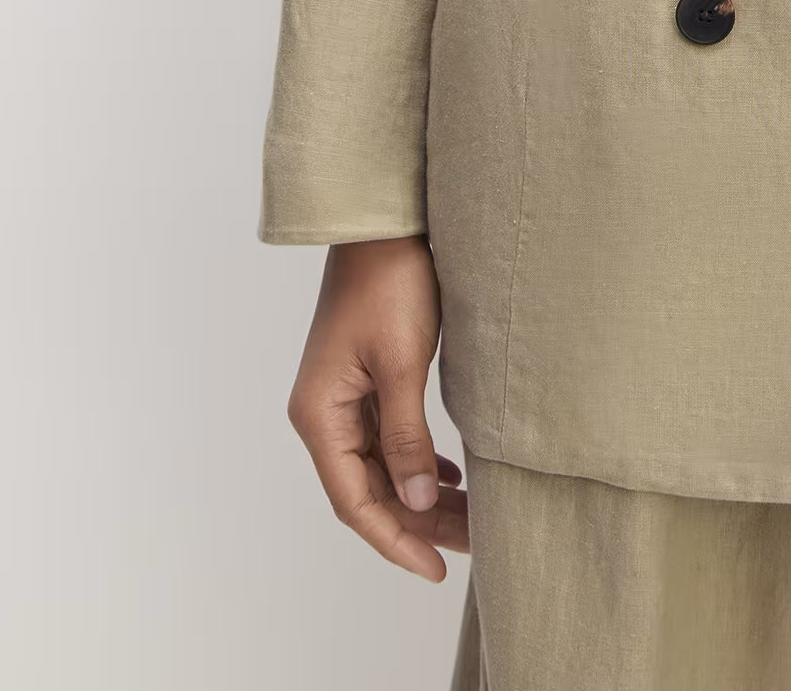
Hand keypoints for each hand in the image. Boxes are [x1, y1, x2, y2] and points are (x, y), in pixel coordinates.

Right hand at [287, 235, 468, 578]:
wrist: (385, 222)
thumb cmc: (390, 282)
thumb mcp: (402, 362)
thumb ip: (407, 435)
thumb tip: (415, 503)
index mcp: (319, 414)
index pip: (354, 501)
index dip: (395, 540)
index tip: (435, 568)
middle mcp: (323, 413)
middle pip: (369, 490)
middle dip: (418, 523)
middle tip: (471, 547)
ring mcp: (342, 397)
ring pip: (382, 467)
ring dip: (421, 496)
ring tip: (469, 520)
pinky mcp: (364, 380)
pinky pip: (388, 439)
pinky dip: (418, 463)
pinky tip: (448, 479)